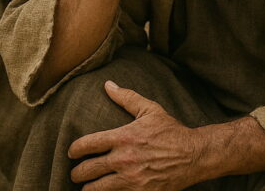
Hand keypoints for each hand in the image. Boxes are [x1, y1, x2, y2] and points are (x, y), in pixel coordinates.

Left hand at [69, 82, 199, 189]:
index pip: (88, 144)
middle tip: (76, 173)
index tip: (71, 152)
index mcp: (123, 137)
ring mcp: (131, 180)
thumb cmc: (171, 131)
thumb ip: (126, 97)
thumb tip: (107, 84)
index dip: (75, 149)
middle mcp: (124, 159)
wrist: (193, 155)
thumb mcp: (149, 109)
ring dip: (88, 189)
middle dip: (77, 173)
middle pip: (88, 170)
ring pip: (97, 190)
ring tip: (86, 187)